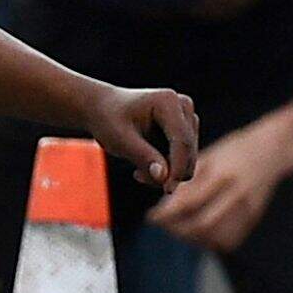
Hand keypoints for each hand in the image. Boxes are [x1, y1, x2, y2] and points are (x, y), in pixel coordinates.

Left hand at [84, 84, 198, 190]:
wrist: (104, 108)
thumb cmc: (109, 120)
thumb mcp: (120, 140)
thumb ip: (143, 157)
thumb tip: (163, 178)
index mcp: (168, 102)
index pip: (181, 141)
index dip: (177, 168)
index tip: (167, 190)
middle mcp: (184, 107)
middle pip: (188, 152)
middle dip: (167, 172)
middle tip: (138, 176)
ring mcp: (187, 118)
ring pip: (188, 159)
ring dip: (165, 172)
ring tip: (138, 170)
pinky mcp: (186, 131)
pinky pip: (183, 160)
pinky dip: (165, 169)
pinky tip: (143, 166)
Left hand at [144, 120, 292, 254]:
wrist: (272, 150)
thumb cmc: (233, 150)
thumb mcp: (206, 154)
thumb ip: (177, 171)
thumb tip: (141, 178)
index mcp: (221, 174)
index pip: (188, 203)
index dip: (166, 214)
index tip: (152, 217)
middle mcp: (236, 194)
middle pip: (200, 224)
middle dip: (176, 229)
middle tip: (163, 224)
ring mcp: (248, 209)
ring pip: (213, 237)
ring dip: (191, 238)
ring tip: (177, 228)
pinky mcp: (253, 218)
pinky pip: (228, 241)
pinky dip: (209, 241)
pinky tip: (198, 232)